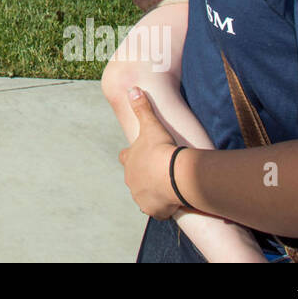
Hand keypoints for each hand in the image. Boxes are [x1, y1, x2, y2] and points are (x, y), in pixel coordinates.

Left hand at [118, 87, 182, 219]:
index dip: (131, 156)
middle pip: (134, 178)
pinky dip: (162, 207)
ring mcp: (140, 195)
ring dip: (152, 192)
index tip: (141, 156)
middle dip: (144, 176)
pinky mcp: (151, 209)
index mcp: (129, 160)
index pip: (125, 157)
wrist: (172, 175)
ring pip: (144, 195)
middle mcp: (131, 179)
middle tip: (157, 173)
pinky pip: (156, 210)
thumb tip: (133, 88)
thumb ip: (142, 107)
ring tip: (166, 189)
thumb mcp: (151, 125)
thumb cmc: (161, 148)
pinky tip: (171, 203)